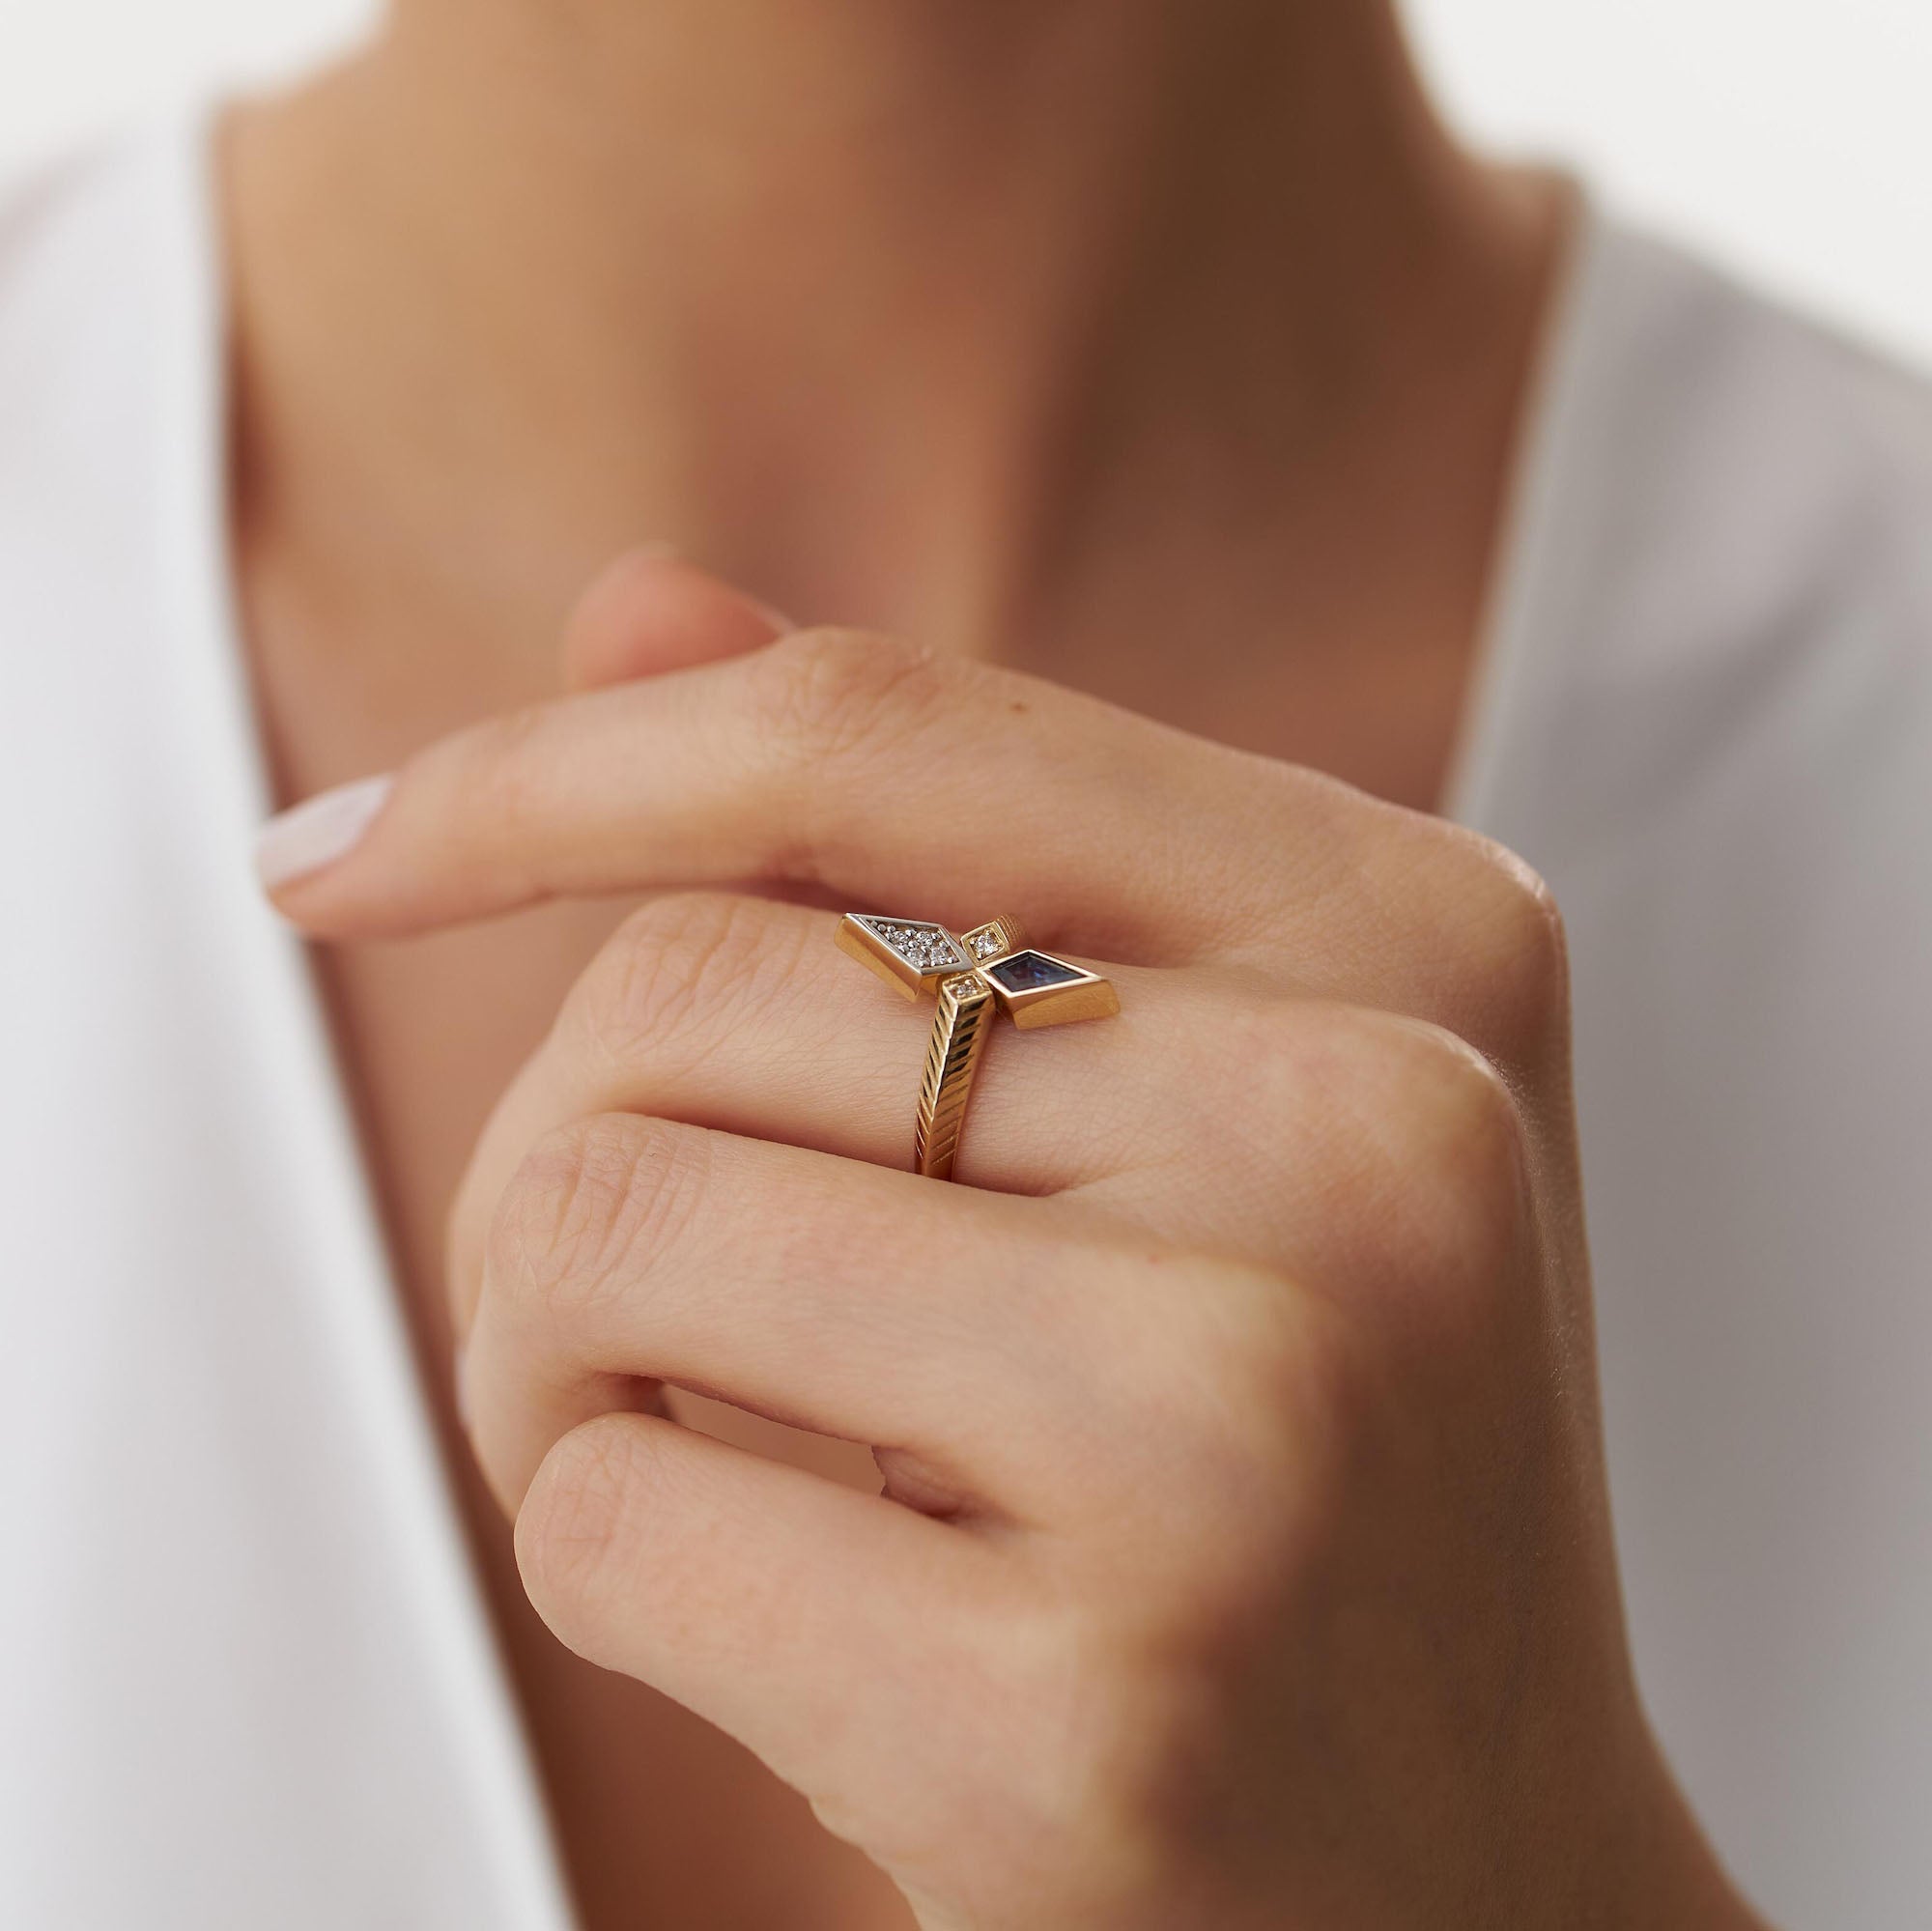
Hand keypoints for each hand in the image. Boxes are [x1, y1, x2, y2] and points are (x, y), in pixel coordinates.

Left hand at [268, 559, 1759, 1930]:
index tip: (337, 857)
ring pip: (597, 1213)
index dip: (552, 763)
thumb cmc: (1315, 1464)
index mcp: (1421, 946)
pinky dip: (603, 1538)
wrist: (1480, 1881)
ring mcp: (1242, 1422)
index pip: (875, 729)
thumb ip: (933, 844)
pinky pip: (602, 1508)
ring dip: (549, 1339)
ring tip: (707, 1436)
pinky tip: (789, 1614)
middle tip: (648, 1304)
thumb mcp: (1209, 1104)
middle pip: (691, 982)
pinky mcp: (1087, 1712)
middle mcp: (1372, 1144)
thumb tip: (634, 610)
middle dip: (574, 1140)